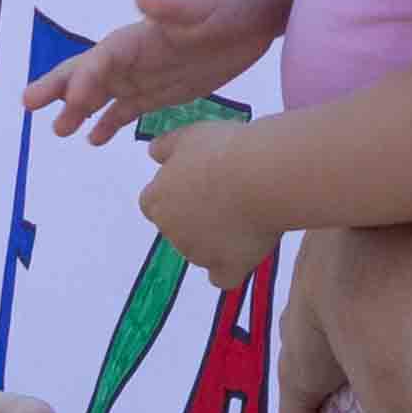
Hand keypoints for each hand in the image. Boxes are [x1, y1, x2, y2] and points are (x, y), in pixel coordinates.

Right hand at [32, 0, 274, 139]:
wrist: (259, 4)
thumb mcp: (206, 0)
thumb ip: (174, 3)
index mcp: (142, 33)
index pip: (103, 57)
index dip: (86, 77)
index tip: (73, 101)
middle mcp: (137, 55)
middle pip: (90, 72)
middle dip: (61, 87)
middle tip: (30, 105)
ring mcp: (148, 73)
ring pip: (104, 95)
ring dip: (79, 110)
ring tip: (59, 131)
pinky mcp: (165, 90)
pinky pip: (129, 109)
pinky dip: (109, 123)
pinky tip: (93, 140)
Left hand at [135, 116, 281, 273]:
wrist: (259, 175)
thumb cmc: (223, 150)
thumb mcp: (189, 135)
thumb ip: (165, 147)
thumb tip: (152, 152)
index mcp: (158, 199)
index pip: (153, 204)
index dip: (175, 193)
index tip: (198, 181)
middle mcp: (171, 231)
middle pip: (178, 227)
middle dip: (197, 215)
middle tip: (228, 192)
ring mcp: (196, 254)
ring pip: (201, 250)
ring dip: (216, 238)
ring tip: (248, 210)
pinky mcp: (225, 268)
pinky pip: (222, 277)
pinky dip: (230, 267)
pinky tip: (243, 250)